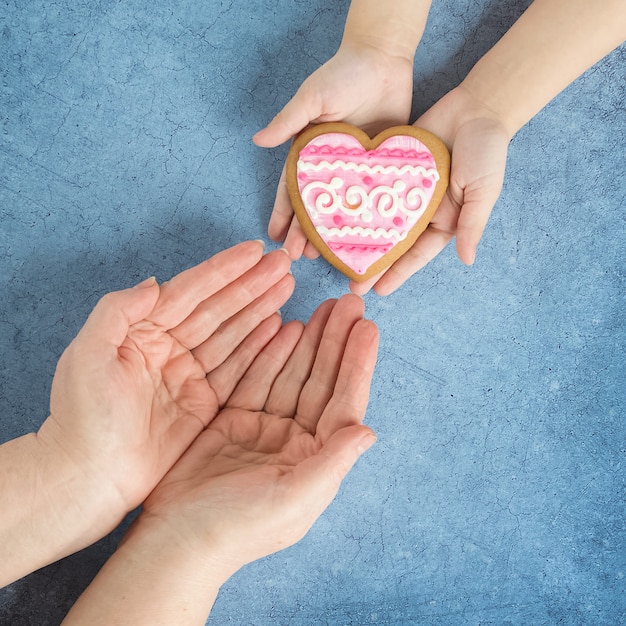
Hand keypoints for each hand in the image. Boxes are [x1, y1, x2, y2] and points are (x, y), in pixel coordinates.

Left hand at [36, 241, 293, 543]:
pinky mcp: (205, 401)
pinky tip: (278, 324)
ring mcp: (190, 374)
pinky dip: (259, 346)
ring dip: (261, 308)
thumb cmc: (82, 414)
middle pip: (219, 308)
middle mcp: (171, 346)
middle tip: (284, 262)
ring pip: (233, 333)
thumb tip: (156, 283)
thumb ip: (118, 311)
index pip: (190, 292)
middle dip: (252, 284)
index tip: (254, 250)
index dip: (223, 270)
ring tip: (287, 284)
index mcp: (144, 330)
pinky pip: (238, 367)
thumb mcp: (87, 353)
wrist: (90, 475)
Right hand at [138, 294, 378, 573]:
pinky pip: (258, 378)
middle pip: (321, 381)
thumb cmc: (241, 527)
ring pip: (292, 374)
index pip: (344, 402)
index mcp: (318, 459)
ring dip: (309, 341)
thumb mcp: (293, 499)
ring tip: (323, 307)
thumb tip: (369, 431)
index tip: (367, 328)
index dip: (357, 365)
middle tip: (347, 304)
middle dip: (335, 343)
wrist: (179, 539)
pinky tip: (286, 326)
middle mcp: (297, 440)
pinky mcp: (236, 421)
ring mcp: (266, 428)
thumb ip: (332, 463)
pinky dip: (270, 353)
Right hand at [253, 43, 413, 259]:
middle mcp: (330, 165)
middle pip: (315, 206)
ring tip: (328, 256)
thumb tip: (258, 141)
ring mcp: (356, 169)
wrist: (383, 57)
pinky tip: (366, 237)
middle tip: (298, 258)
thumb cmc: (343, 73)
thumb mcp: (312, 97)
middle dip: (305, 232)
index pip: (291, 189)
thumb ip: (288, 121)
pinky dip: (368, 217)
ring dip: (333, 232)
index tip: (275, 238)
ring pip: (342, 208)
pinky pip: (373, 196)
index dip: (283, 214)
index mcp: (309, 152)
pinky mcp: (382, 166)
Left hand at [350, 86, 510, 295]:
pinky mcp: (392, 168)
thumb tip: (467, 260)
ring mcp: (404, 190)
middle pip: (393, 244)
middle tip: (351, 285)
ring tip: (337, 258)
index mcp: (443, 221)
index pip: (416, 254)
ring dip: (360, 238)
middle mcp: (421, 210)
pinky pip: (372, 188)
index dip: (398, 273)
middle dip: (374, 265)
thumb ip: (472, 224)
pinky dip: (358, 202)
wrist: (476, 107)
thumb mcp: (483, 191)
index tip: (378, 290)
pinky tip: (338, 216)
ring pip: (378, 220)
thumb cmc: (487, 150)